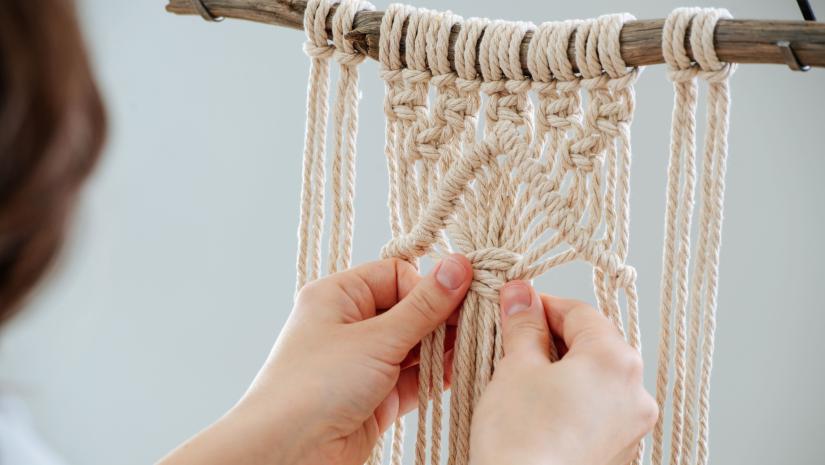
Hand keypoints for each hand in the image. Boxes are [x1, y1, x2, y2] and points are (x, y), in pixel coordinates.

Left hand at [158, 254, 472, 464]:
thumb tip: (459, 264)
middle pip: (409, 310)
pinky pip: (414, 378)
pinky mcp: (375, 396)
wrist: (287, 453)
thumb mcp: (377, 339)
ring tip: (477, 344)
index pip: (396, 275)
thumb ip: (424, 306)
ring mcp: (363, 362)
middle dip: (441, 318)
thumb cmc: (316, 385)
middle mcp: (349, 325)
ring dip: (443, 348)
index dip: (426, 287)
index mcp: (338, 296)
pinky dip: (436, 375)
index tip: (456, 300)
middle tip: (477, 321)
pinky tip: (461, 370)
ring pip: (414, 345)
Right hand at [470, 281, 657, 464]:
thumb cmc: (521, 437)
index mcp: (616, 360)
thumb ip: (523, 325)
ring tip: (520, 374)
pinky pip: (597, 409)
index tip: (514, 305)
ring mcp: (631, 426)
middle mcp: (635, 392)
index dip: (542, 305)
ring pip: (595, 378)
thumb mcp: (516, 368)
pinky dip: (571, 399)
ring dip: (561, 368)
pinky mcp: (619, 452)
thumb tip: (520, 295)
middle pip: (593, 344)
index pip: (580, 312)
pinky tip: (537, 407)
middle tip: (512, 339)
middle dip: (552, 338)